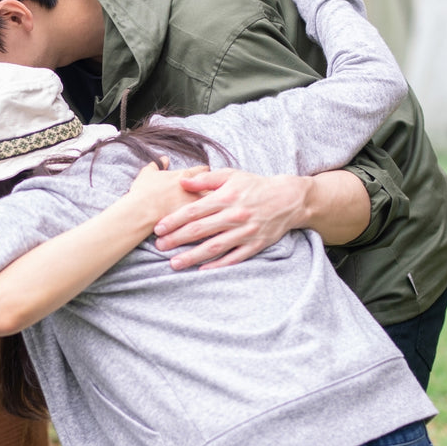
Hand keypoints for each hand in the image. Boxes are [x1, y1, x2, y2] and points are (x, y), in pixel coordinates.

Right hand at [127, 159, 208, 223]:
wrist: (140, 212)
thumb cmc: (143, 192)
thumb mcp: (147, 173)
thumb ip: (157, 164)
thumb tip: (164, 159)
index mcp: (185, 176)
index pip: (204, 170)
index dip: (205, 173)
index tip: (204, 177)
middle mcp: (195, 189)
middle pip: (214, 187)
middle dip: (214, 190)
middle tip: (211, 193)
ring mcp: (196, 206)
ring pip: (213, 204)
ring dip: (213, 206)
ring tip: (211, 210)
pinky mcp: (194, 221)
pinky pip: (207, 220)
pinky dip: (207, 220)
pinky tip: (206, 222)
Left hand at [153, 168, 308, 269]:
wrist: (289, 199)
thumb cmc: (255, 185)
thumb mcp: (231, 175)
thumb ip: (205, 179)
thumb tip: (181, 181)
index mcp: (226, 197)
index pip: (194, 211)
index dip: (174, 220)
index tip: (157, 228)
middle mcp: (234, 216)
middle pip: (200, 230)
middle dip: (177, 240)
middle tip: (159, 246)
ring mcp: (245, 232)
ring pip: (214, 247)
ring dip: (192, 256)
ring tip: (174, 263)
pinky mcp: (255, 245)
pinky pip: (234, 258)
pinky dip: (218, 265)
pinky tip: (202, 270)